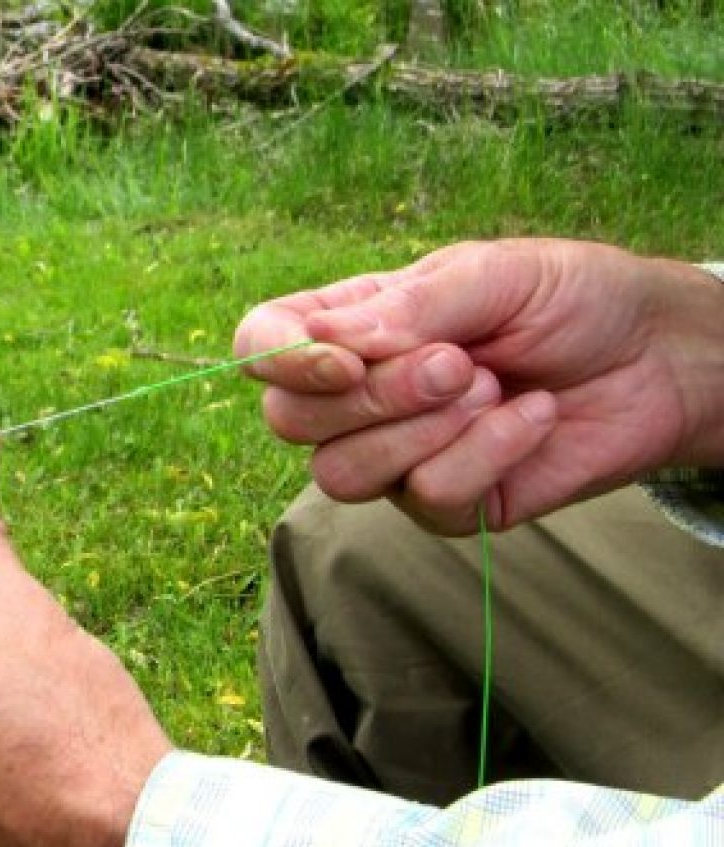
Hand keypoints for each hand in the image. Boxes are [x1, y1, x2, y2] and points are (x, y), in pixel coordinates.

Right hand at [235, 239, 723, 532]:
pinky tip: (529, 418)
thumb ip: (408, 308)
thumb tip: (327, 342)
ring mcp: (396, 454)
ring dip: (424, 430)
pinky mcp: (445, 501)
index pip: (261, 348)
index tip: (346, 362)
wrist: (653, 359)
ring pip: (342, 476)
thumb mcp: (491, 275)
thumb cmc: (569, 299)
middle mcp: (360, 396)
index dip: (282, 362)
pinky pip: (426, 496)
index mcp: (354, 327)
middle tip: (459, 363)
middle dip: (375, 397)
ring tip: (493, 388)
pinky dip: (486, 454)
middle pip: (289, 422)